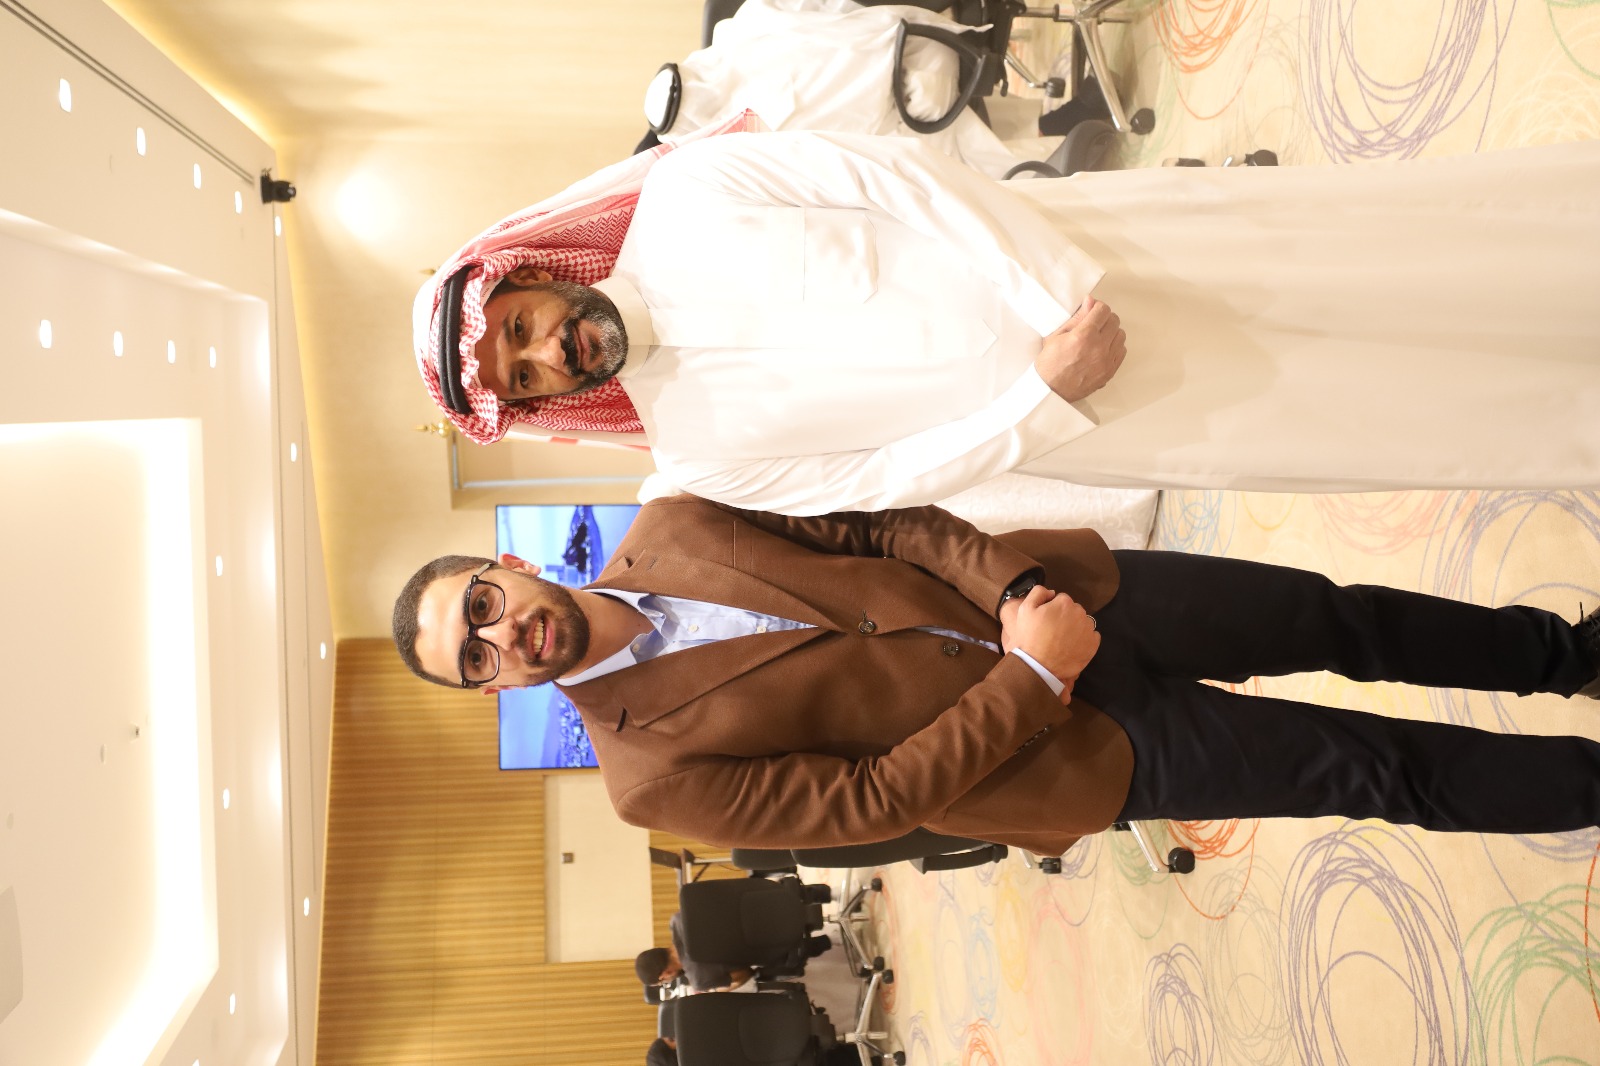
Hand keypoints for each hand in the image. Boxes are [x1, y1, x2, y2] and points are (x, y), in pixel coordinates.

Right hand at [1001, 585, 1099, 699]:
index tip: (1046, 620)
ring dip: (1074, 627)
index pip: (1061, 599)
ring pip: (1082, 622)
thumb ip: (1038, 592)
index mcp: (1064, 602)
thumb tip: (1051, 592)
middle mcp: (1080, 613)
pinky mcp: (1093, 644)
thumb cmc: (1030, 637)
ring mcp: (1088, 629)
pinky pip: (1091, 636)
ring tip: (1061, 640)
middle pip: (1073, 610)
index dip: (1052, 609)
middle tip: (1052, 631)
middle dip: (1065, 617)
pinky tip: (1071, 646)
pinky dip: (1083, 639)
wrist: (1039, 665)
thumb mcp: (1025, 609)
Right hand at [1035, 294, 1125, 401]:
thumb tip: (1089, 302)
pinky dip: (1115, 346)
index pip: (1103, 310)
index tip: (1092, 309)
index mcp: (1084, 335)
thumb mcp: (1056, 336)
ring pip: (1120, 335)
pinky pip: (1122, 351)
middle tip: (1095, 322)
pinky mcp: (1109, 371)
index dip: (1097, 306)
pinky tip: (1103, 348)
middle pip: (1114, 320)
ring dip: (1111, 332)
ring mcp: (1106, 360)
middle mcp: (1098, 347)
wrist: (1050, 389)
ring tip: (1099, 336)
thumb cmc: (1050, 365)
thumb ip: (1077, 318)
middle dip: (1104, 318)